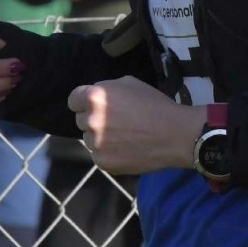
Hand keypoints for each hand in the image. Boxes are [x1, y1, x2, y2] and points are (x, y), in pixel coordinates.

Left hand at [67, 76, 207, 175]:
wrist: (174, 134)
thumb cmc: (155, 104)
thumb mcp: (131, 84)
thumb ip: (108, 89)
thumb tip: (97, 99)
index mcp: (95, 97)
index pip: (73, 100)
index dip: (83, 102)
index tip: (94, 105)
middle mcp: (90, 120)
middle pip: (81, 120)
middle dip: (94, 119)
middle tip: (116, 121)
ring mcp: (95, 144)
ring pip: (89, 139)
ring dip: (101, 137)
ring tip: (124, 137)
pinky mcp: (103, 162)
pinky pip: (99, 155)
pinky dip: (109, 153)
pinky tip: (127, 149)